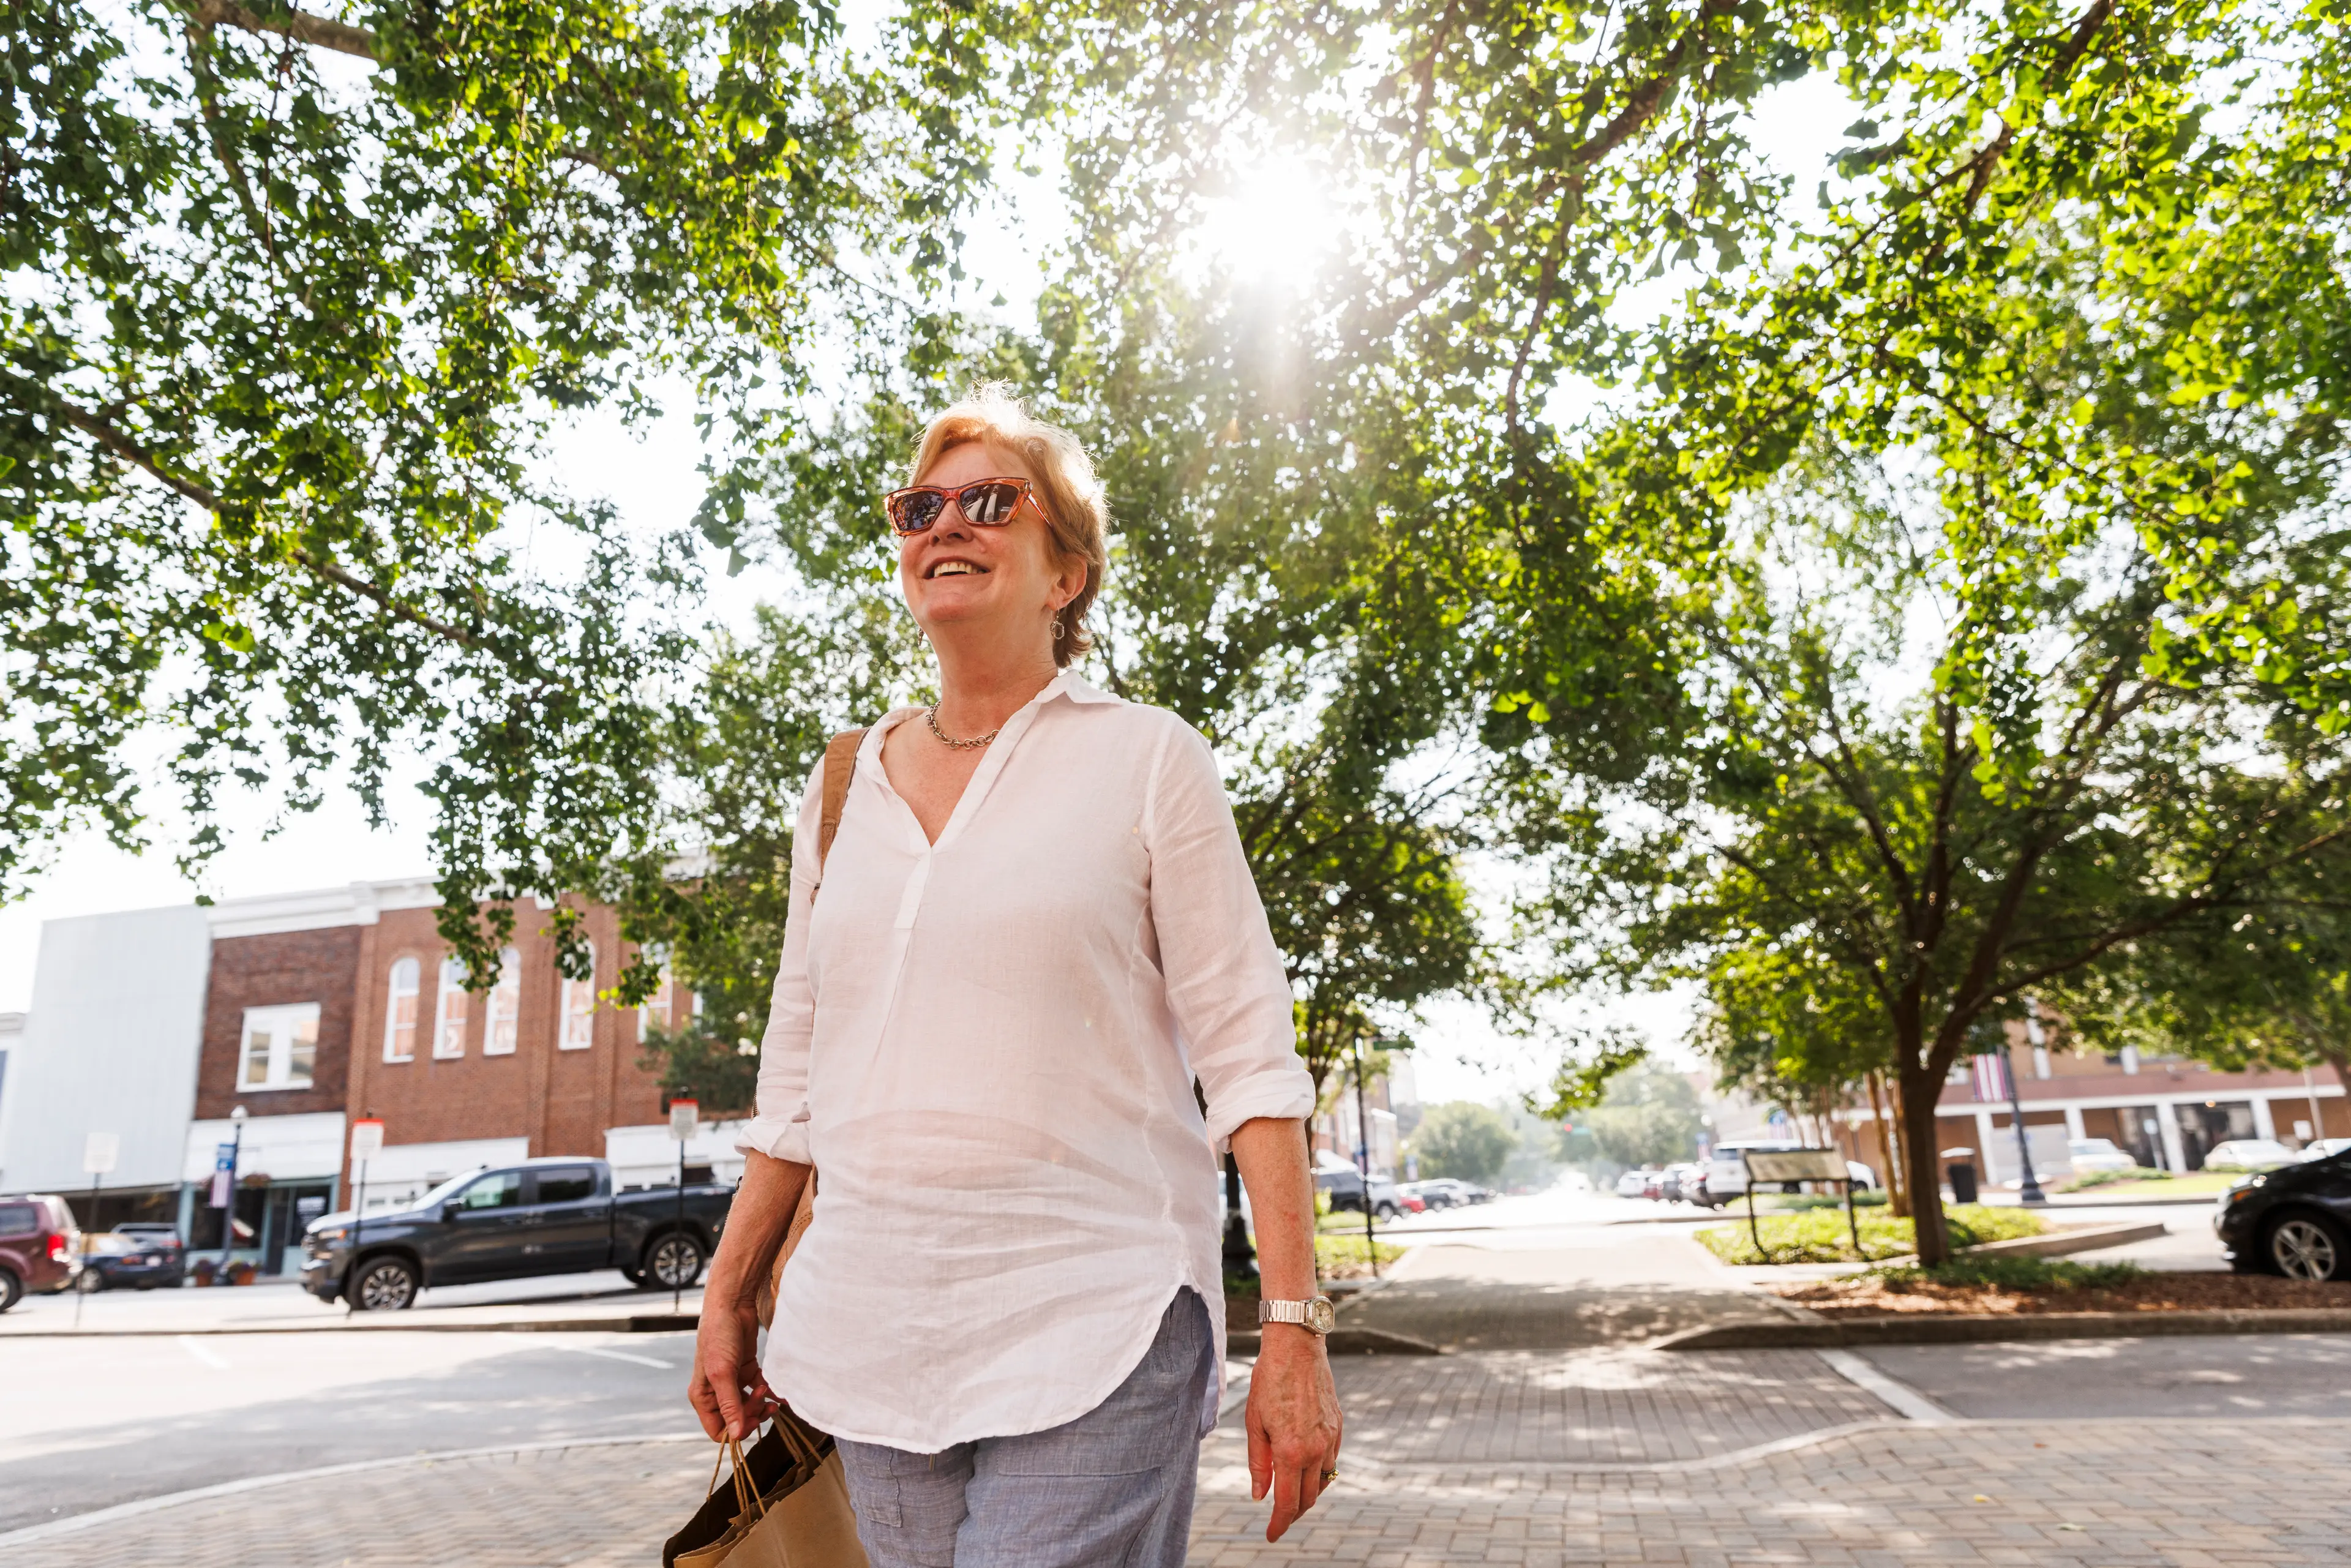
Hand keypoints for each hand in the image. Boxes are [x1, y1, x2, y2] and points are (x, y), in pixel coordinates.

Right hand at [689, 1289, 777, 1440]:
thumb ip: (730, 1405)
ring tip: (768, 1391)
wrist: (732, 1304)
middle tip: (764, 1401)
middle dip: (752, 1414)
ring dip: (761, 1405)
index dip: (735, 1430)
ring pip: (749, 1406)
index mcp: (703, 1396)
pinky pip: (760, 1388)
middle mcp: (716, 1391)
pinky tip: (780, 1393)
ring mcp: (732, 1381)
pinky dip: (770, 1392)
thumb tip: (736, 1435)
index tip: (751, 1420)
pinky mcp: (746, 1369)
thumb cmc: (719, 1336)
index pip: (717, 1430)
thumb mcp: (722, 1373)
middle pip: (736, 1419)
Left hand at [1245, 1324, 1342, 1542]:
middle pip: (1308, 1498)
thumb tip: (1259, 1495)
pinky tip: (1306, 1469)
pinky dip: (1319, 1473)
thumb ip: (1258, 1463)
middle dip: (1293, 1514)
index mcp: (1291, 1451)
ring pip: (1323, 1482)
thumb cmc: (1269, 1381)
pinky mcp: (1338, 1426)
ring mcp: (1331, 1438)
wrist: (1297, 1348)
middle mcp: (1316, 1449)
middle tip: (1278, 1519)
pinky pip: (1332, 1461)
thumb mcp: (1254, 1423)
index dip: (1279, 1524)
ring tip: (1291, 1497)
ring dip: (1308, 1494)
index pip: (1288, 1503)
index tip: (1271, 1535)